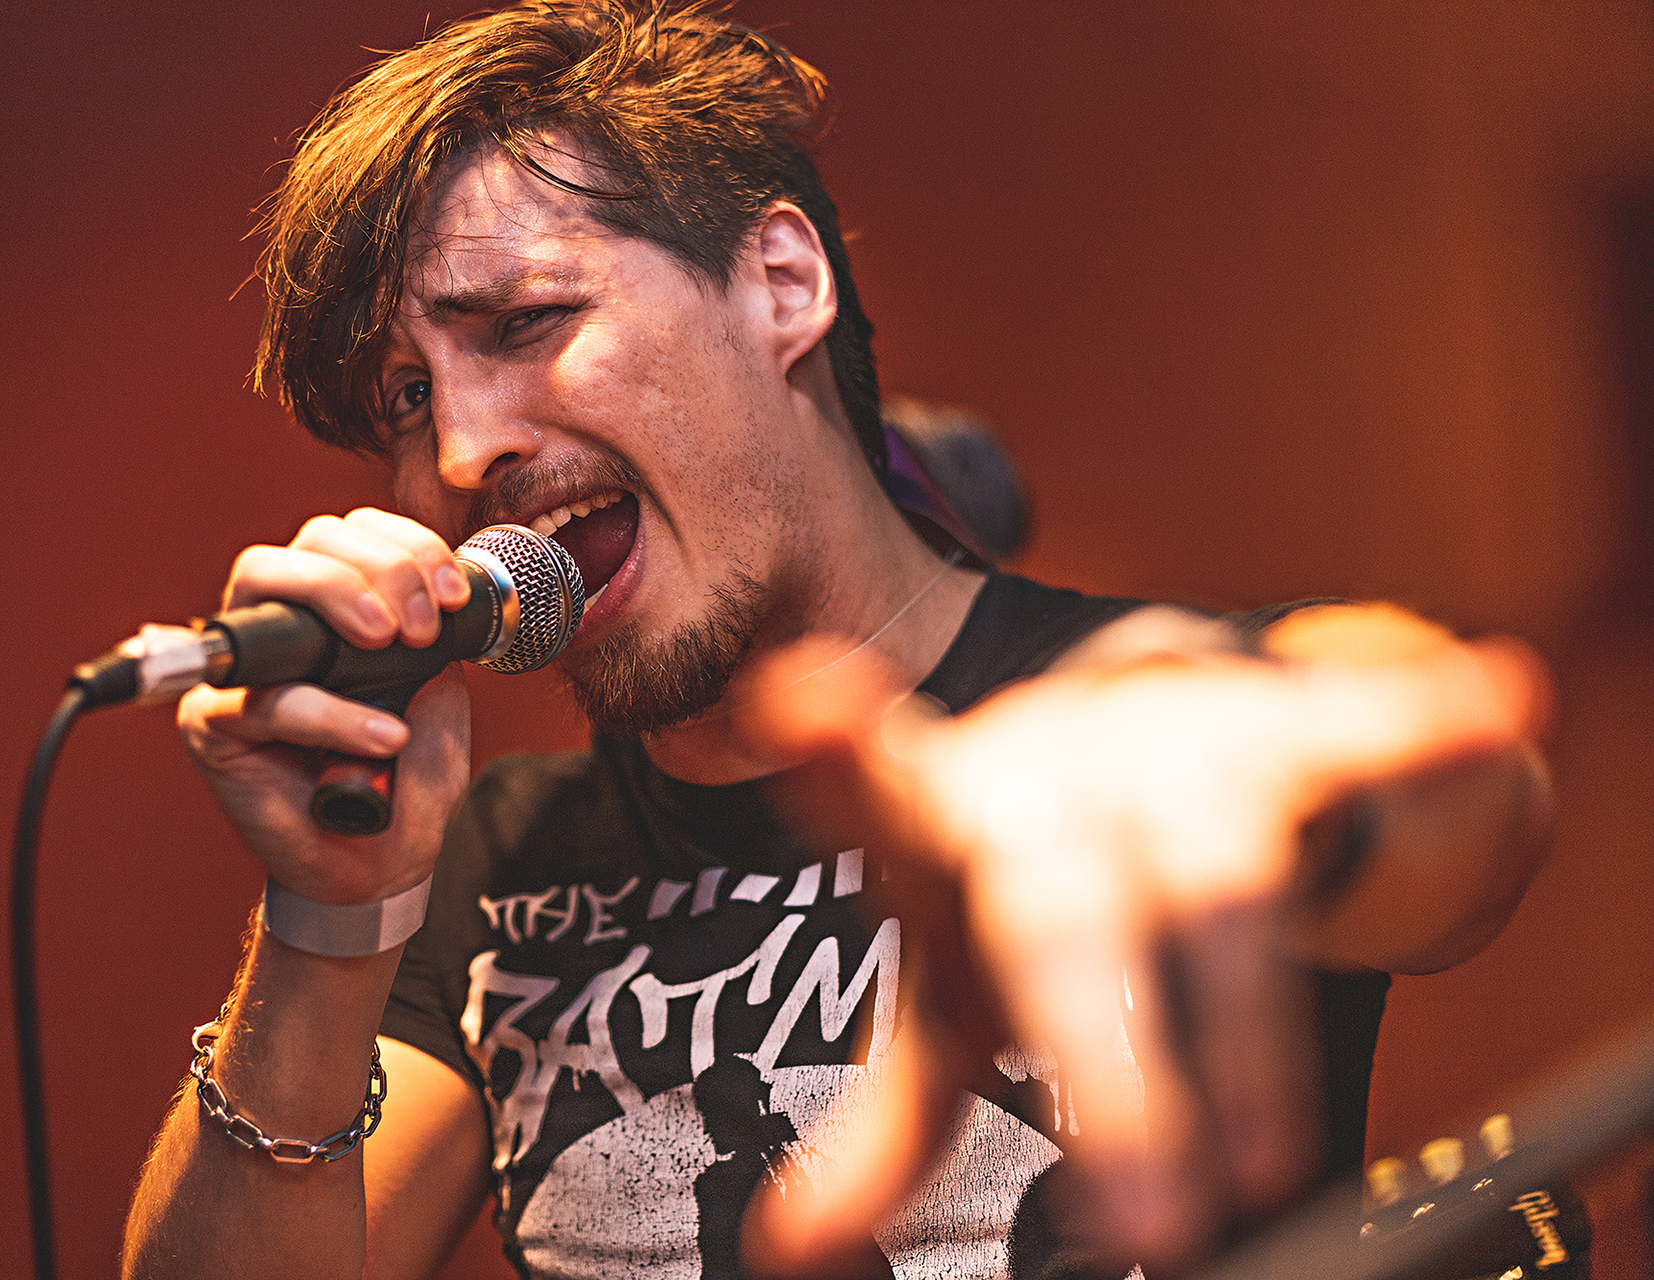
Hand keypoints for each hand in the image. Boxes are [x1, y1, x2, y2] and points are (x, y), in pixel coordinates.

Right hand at [177, 508, 475, 903]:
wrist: (380, 866)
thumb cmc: (403, 779)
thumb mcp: (439, 698)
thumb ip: (432, 645)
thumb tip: (429, 602)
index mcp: (339, 605)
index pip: (356, 532)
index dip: (406, 544)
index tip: (453, 595)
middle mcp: (285, 623)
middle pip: (310, 539)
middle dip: (379, 564)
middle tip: (422, 627)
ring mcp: (243, 668)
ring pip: (263, 580)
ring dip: (338, 594)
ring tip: (397, 645)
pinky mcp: (215, 725)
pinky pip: (267, 700)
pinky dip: (330, 713)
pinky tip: (385, 737)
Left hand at [736, 622, 1547, 1271]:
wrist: (1110, 749)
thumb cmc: (1008, 886)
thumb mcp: (948, 990)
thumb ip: (889, 1113)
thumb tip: (792, 1239)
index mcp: (939, 824)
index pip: (875, 793)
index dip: (834, 749)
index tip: (799, 697)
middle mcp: (1047, 784)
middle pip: (1065, 918)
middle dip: (1109, 1069)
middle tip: (1139, 1216)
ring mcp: (1162, 758)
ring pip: (1215, 899)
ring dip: (1248, 1041)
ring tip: (1263, 1164)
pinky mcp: (1276, 739)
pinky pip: (1355, 736)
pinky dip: (1422, 722)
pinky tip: (1492, 700)